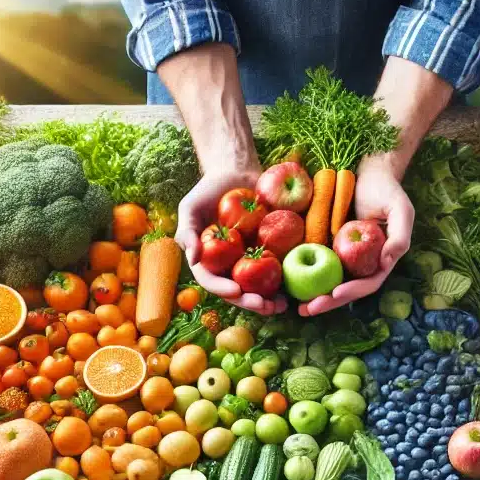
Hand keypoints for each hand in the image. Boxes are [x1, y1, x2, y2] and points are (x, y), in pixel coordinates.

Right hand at [176, 168, 287, 315]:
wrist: (236, 173)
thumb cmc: (208, 190)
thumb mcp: (190, 207)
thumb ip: (187, 232)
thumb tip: (193, 258)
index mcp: (209, 262)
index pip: (213, 281)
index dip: (223, 289)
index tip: (236, 290)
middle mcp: (229, 267)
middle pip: (238, 292)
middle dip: (250, 302)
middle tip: (263, 305)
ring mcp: (249, 262)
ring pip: (258, 289)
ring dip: (270, 301)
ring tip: (281, 306)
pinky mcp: (269, 254)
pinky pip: (276, 272)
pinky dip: (284, 283)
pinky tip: (293, 290)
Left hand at [297, 156, 413, 316]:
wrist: (366, 170)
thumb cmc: (386, 189)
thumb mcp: (400, 209)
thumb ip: (400, 236)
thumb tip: (387, 262)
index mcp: (378, 261)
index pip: (366, 284)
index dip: (351, 292)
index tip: (335, 293)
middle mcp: (360, 263)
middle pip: (344, 290)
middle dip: (327, 302)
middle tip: (307, 309)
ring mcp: (342, 257)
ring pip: (328, 283)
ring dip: (313, 297)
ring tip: (297, 306)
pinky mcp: (326, 246)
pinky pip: (315, 265)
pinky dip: (304, 276)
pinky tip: (290, 284)